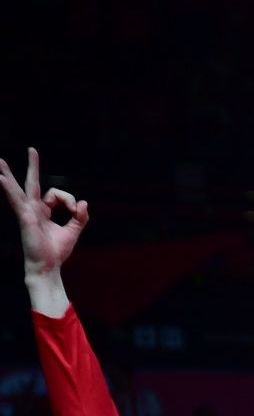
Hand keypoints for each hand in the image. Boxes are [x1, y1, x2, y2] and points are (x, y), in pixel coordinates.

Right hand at [0, 148, 88, 278]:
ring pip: (19, 189)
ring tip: (0, 161)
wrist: (47, 266)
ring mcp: (27, 213)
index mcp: (42, 211)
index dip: (70, 200)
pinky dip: (9, 189)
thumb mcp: (72, 231)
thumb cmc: (56, 251)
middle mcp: (32, 209)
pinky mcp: (25, 218)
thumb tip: (84, 202)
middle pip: (31, 183)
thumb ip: (80, 217)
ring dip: (9, 175)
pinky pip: (17, 201)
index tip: (76, 211)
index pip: (56, 194)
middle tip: (32, 149)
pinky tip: (1, 179)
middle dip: (32, 166)